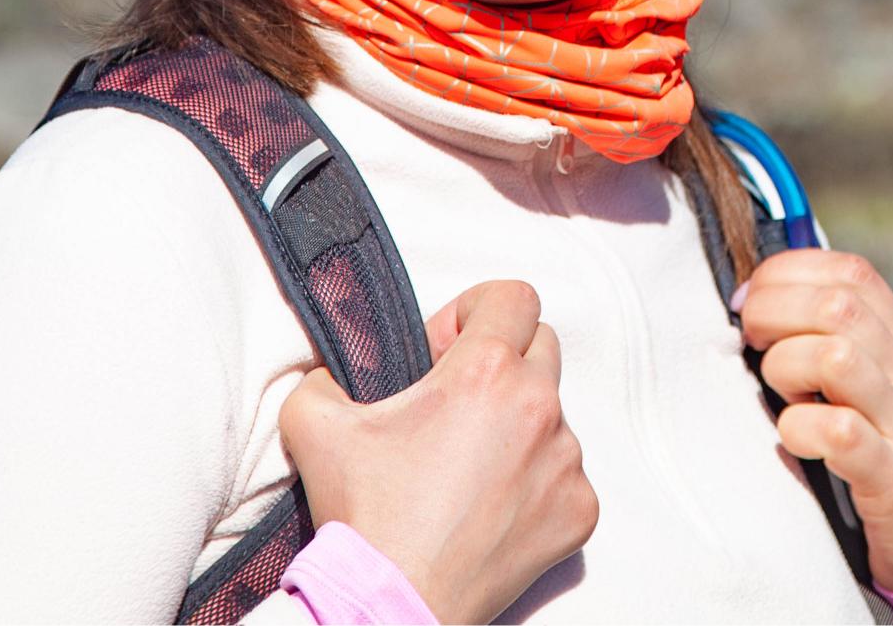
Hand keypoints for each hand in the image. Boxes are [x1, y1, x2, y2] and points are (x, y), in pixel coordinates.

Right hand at [278, 279, 597, 622]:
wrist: (391, 602)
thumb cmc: (365, 518)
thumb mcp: (315, 422)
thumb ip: (324, 374)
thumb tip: (334, 371)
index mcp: (486, 372)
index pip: (514, 297)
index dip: (476, 311)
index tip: (448, 348)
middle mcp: (538, 409)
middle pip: (541, 347)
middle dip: (502, 360)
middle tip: (456, 401)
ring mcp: (565, 462)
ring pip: (555, 414)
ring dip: (519, 424)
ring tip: (468, 464)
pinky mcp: (578, 510)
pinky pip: (567, 473)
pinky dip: (537, 480)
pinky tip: (491, 502)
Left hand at [737, 249, 892, 593]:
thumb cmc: (892, 452)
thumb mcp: (874, 383)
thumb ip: (833, 340)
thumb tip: (756, 301)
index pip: (851, 272)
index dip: (787, 274)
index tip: (750, 303)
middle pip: (837, 305)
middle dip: (773, 315)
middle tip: (752, 347)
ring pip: (836, 357)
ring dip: (786, 369)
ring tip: (783, 395)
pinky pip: (841, 433)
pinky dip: (801, 428)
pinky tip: (794, 438)